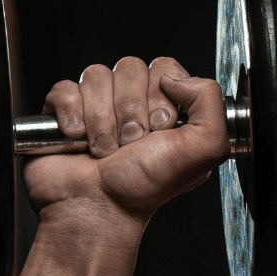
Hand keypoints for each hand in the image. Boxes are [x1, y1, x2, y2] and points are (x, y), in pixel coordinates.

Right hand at [27, 56, 227, 222]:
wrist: (98, 208)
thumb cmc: (146, 185)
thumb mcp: (205, 148)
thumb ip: (212, 102)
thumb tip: (178, 76)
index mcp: (168, 106)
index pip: (164, 68)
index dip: (160, 96)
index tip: (160, 129)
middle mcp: (134, 102)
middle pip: (129, 67)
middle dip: (131, 110)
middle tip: (131, 143)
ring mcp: (97, 104)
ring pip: (96, 76)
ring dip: (102, 119)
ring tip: (106, 148)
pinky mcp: (65, 110)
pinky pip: (65, 88)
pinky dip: (72, 116)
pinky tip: (78, 139)